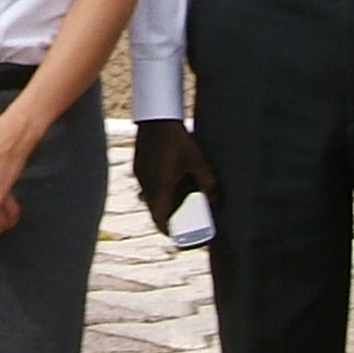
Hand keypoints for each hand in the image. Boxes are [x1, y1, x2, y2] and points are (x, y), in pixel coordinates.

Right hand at [132, 118, 216, 234]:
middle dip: (165, 217)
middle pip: (153, 210)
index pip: (159, 218)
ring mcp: (140, 175)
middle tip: (179, 219)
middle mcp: (146, 184)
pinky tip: (167, 180)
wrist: (157, 118)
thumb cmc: (178, 140)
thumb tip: (216, 198)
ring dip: (159, 202)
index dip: (166, 230)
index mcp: (160, 188)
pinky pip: (145, 184)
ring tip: (174, 199)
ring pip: (148, 197)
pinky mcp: (137, 166)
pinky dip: (155, 189)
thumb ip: (208, 182)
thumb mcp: (198, 161)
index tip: (175, 235)